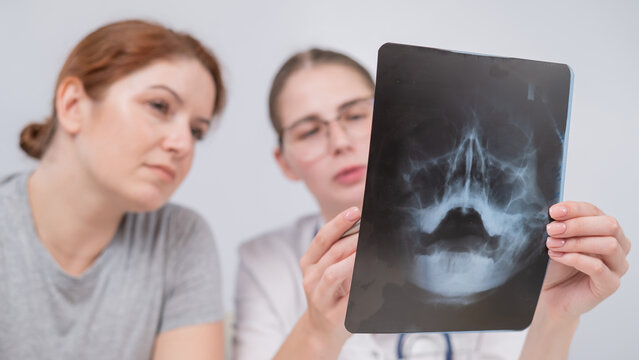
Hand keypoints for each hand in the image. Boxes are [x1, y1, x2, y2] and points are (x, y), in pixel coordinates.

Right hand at [299, 207, 359, 346]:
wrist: (322, 331)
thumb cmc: (331, 295)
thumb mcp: (329, 270)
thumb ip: (341, 251)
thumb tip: (363, 228)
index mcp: (309, 264)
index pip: (321, 239)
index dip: (338, 223)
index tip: (355, 212)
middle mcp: (310, 279)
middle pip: (331, 253)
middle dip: (353, 239)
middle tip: (371, 231)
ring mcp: (320, 299)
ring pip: (333, 274)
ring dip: (353, 260)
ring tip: (369, 250)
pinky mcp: (333, 316)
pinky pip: (349, 298)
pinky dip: (363, 287)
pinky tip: (376, 279)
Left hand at [539, 201, 629, 320]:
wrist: (549, 294)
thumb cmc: (554, 266)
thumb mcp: (556, 240)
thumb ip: (561, 224)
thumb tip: (556, 211)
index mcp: (604, 230)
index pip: (595, 211)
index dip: (575, 209)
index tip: (553, 211)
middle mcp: (617, 246)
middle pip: (609, 225)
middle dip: (577, 225)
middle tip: (552, 230)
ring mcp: (616, 266)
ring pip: (608, 245)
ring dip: (577, 242)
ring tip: (553, 245)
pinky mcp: (610, 284)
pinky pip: (598, 267)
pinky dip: (576, 259)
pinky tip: (558, 257)